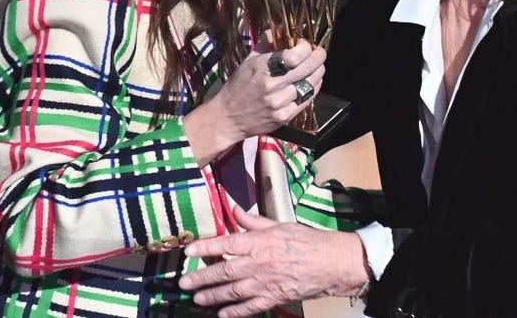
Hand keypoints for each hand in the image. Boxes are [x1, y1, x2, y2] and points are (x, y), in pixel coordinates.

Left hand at [179, 208, 370, 316]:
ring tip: (197, 299)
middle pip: (224, 271)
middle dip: (201, 277)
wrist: (333, 262)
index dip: (206, 247)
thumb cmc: (309, 241)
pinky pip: (250, 307)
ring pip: (232, 291)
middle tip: (184, 282)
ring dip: (212, 296)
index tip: (188, 251)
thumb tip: (235, 209)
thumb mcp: (280, 225)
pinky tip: (221, 314)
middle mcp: (259, 263)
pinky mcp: (275, 297)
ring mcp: (266, 283)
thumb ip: (254, 221)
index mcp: (261, 242)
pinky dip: (235, 312)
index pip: (226, 243)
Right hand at [182, 34, 323, 163]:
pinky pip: (307, 99)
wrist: (228, 118)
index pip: (294, 55)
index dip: (305, 47)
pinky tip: (311, 83)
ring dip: (318, 72)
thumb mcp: (248, 60)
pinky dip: (313, 88)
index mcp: (262, 68)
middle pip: (308, 68)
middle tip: (319, 52)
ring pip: (311, 84)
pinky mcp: (285, 117)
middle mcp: (272, 85)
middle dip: (318, 56)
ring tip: (317, 67)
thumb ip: (266, 43)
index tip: (305, 44)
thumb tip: (281, 28)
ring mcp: (279, 103)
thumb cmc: (238, 86)